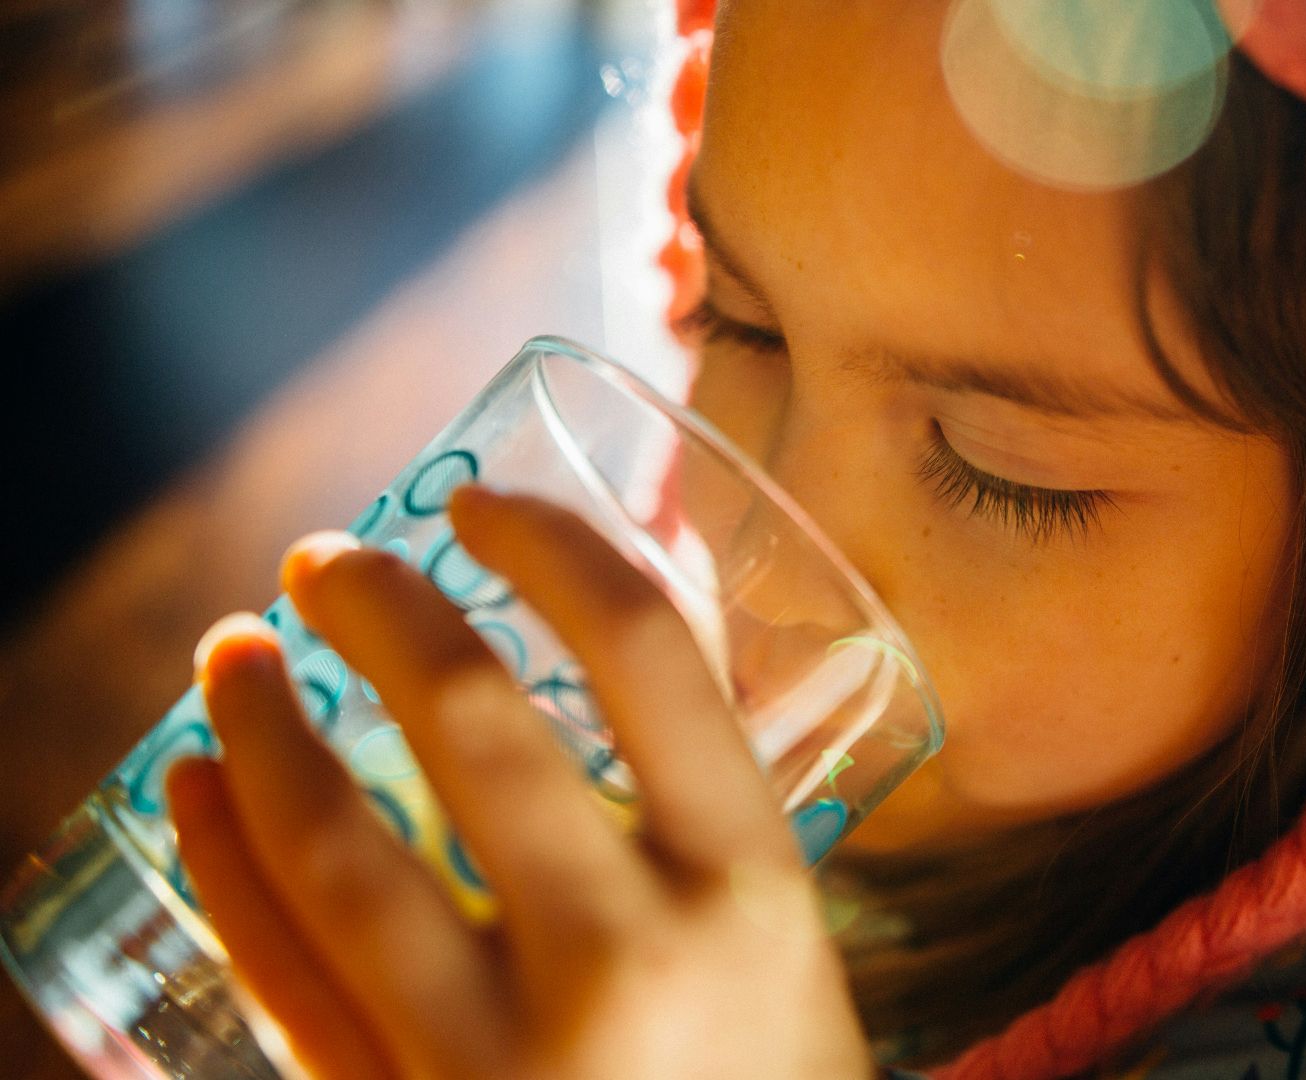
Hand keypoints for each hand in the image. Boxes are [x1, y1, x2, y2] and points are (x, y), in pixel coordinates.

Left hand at [164, 485, 876, 1078]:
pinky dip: (220, 866)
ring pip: (339, 850)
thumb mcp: (783, 942)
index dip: (552, 547)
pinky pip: (281, 978)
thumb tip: (602, 634)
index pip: (650, 657)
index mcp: (757, 889)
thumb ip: (701, 810)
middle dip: (378, 611)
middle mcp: (632, 959)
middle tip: (324, 564)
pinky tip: (189, 792)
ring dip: (258, 726)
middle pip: (475, 727)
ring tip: (229, 652)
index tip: (480, 505)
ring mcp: (504, 1057)